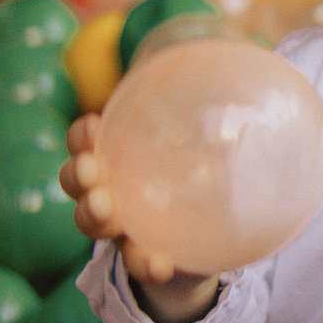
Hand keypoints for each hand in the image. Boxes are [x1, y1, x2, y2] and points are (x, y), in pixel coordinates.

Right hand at [59, 115, 219, 322]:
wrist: (216, 237)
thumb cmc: (208, 169)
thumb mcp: (212, 132)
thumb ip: (215, 97)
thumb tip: (245, 56)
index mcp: (121, 156)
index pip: (88, 142)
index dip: (82, 136)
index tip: (93, 125)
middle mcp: (114, 191)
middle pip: (78, 183)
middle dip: (77, 176)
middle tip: (91, 171)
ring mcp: (126, 228)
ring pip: (93, 224)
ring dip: (93, 217)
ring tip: (107, 211)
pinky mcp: (148, 261)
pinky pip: (139, 267)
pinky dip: (145, 265)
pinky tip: (160, 264)